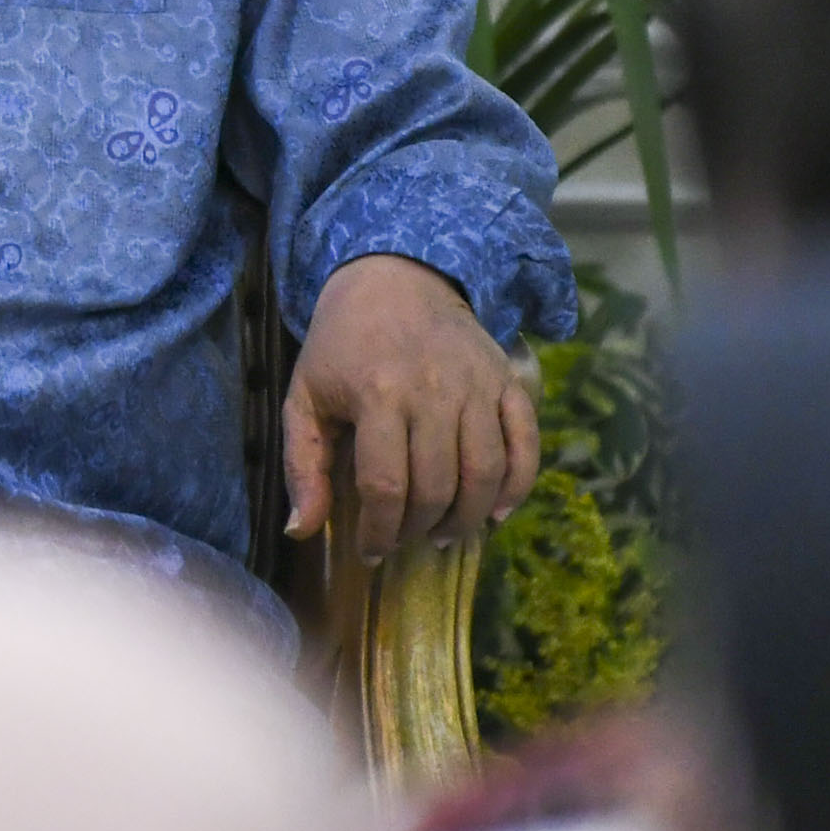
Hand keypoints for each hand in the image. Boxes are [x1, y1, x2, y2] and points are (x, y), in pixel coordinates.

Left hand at [282, 253, 539, 556]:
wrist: (396, 278)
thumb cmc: (341, 344)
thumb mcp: (306, 396)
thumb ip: (302, 464)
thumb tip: (302, 529)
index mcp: (378, 395)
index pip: (385, 485)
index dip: (379, 531)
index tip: (371, 552)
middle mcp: (434, 392)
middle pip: (437, 485)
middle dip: (420, 527)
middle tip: (407, 541)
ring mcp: (478, 386)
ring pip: (485, 472)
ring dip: (469, 516)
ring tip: (446, 534)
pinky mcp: (509, 382)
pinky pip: (527, 444)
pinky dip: (519, 486)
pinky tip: (498, 513)